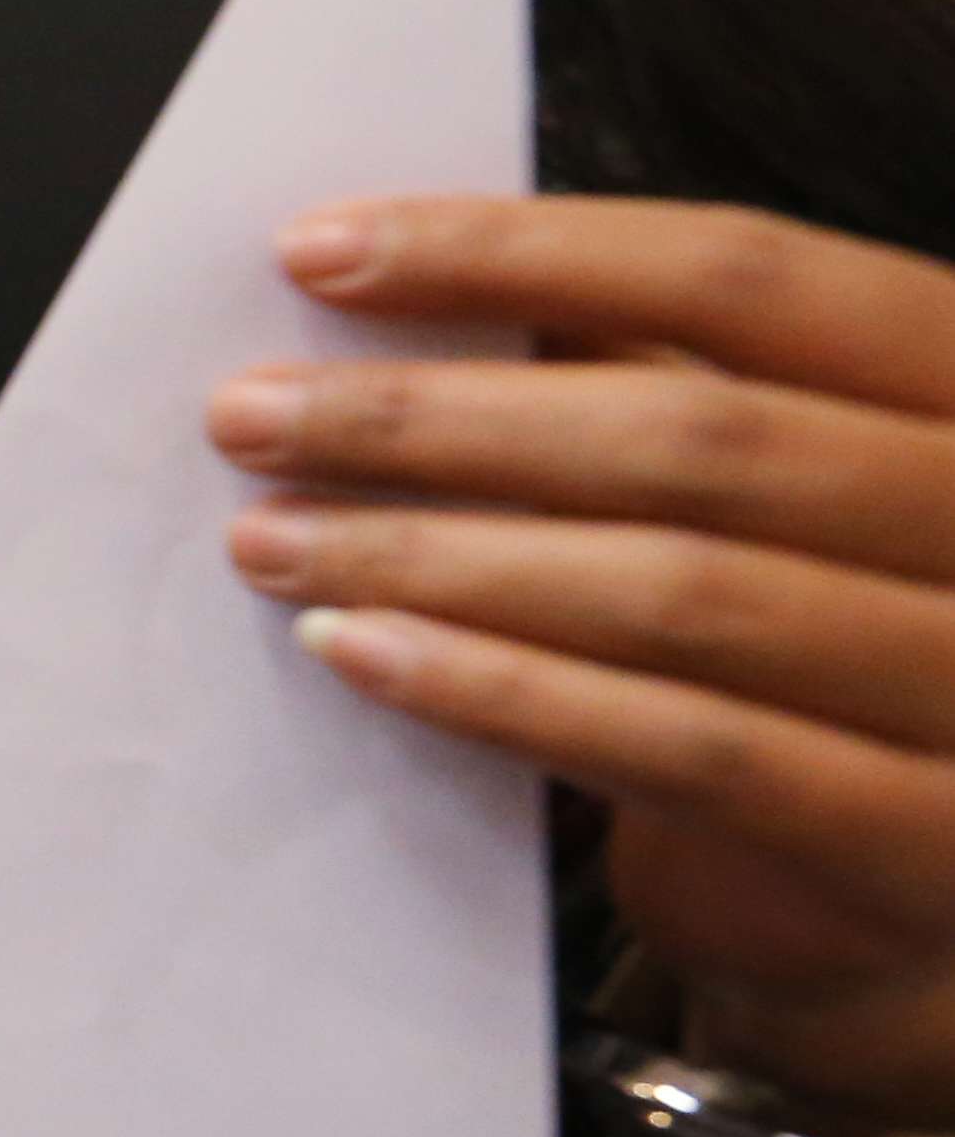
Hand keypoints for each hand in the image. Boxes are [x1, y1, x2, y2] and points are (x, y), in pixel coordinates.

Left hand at [216, 195, 954, 1124]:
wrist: (932, 887)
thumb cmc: (827, 636)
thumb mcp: (773, 474)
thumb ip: (649, 369)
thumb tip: (411, 282)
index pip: (744, 276)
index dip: (519, 253)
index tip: (316, 249)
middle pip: (693, 436)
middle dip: (437, 420)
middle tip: (249, 416)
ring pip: (677, 595)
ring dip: (439, 559)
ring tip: (272, 540)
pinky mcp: (920, 844)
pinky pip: (687, 751)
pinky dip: (504, 695)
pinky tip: (358, 655)